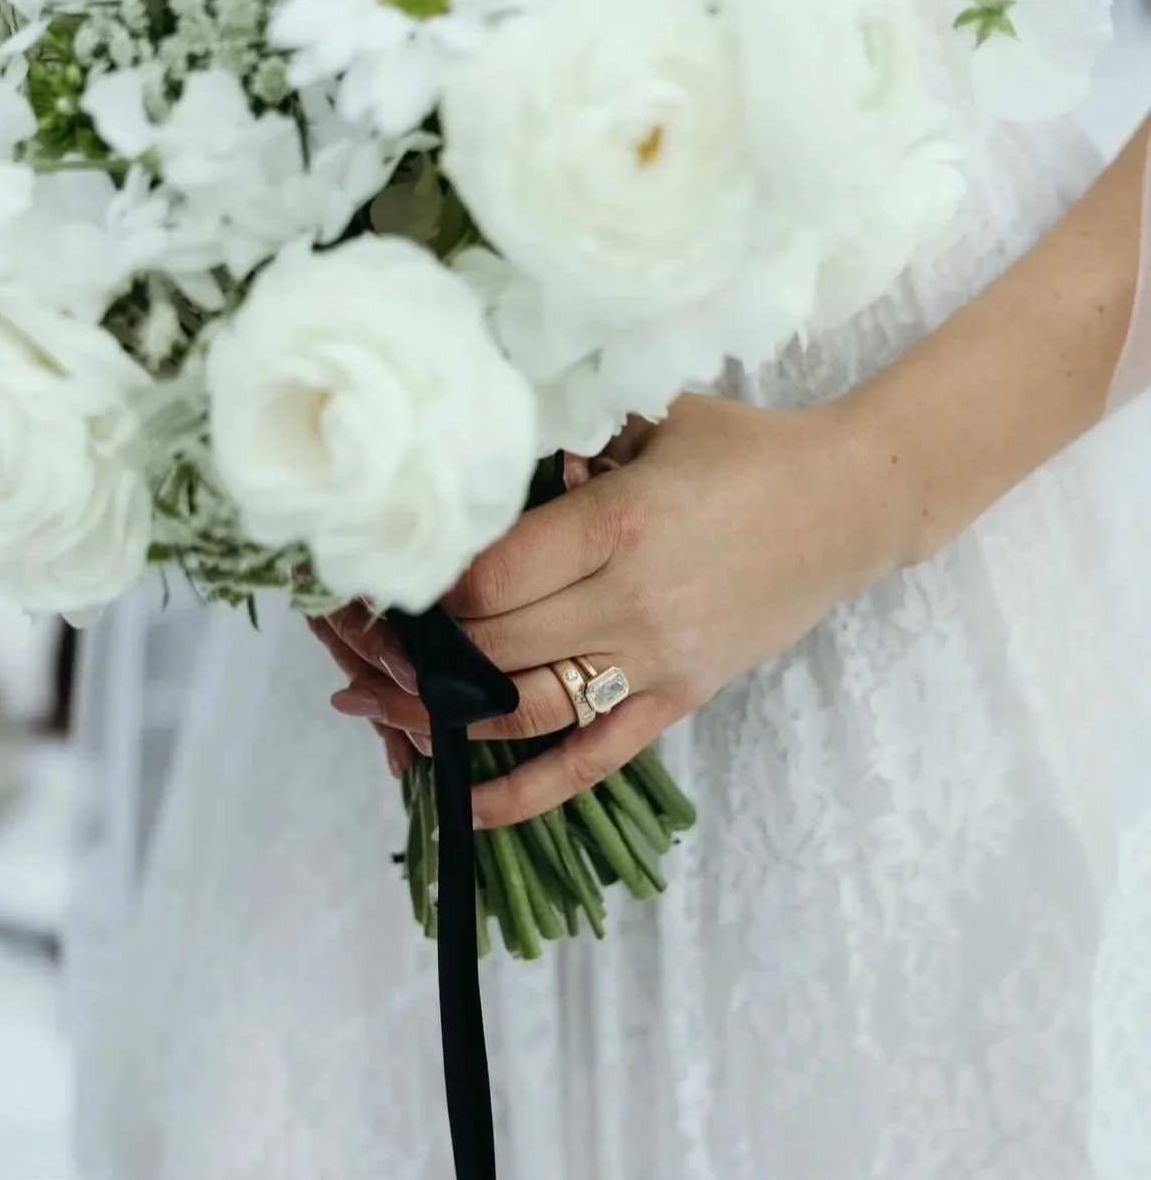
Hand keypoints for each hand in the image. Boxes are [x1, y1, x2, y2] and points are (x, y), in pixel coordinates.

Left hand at [320, 392, 903, 824]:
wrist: (851, 503)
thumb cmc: (745, 448)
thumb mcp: (652, 417)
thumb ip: (568, 436)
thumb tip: (484, 454)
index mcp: (615, 524)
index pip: (486, 577)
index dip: (427, 582)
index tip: (396, 570)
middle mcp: (629, 603)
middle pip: (491, 647)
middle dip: (421, 646)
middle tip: (372, 634)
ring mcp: (655, 662)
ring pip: (524, 710)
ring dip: (443, 715)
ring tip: (378, 707)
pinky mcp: (677, 699)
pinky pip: (591, 760)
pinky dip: (523, 793)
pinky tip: (460, 805)